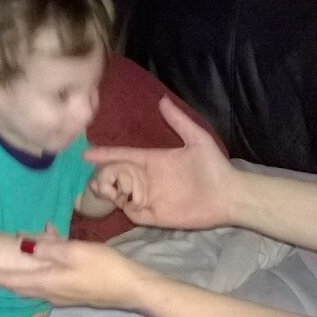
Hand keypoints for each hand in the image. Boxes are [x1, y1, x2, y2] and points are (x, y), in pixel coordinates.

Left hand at [0, 231, 148, 308]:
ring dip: (23, 270)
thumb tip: (23, 243)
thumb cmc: (106, 268)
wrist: (133, 288)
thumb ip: (49, 247)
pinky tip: (51, 251)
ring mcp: (63, 295)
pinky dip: (42, 267)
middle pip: (19, 285)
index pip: (11, 280)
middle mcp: (51, 292)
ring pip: (33, 282)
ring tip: (19, 251)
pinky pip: (49, 279)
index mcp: (47, 282)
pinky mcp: (75, 292)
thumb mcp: (76, 252)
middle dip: (2, 278)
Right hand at [84, 96, 236, 229]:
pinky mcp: (156, 216)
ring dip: (109, 191)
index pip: (122, 156)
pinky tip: (123, 201)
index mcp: (153, 160)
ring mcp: (150, 198)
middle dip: (101, 174)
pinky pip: (133, 213)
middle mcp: (147, 179)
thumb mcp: (197, 138)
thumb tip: (162, 100)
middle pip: (115, 176)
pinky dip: (125, 207)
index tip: (86, 153)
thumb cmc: (214, 166)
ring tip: (104, 188)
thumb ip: (178, 121)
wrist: (229, 194)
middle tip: (96, 176)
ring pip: (119, 194)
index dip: (104, 154)